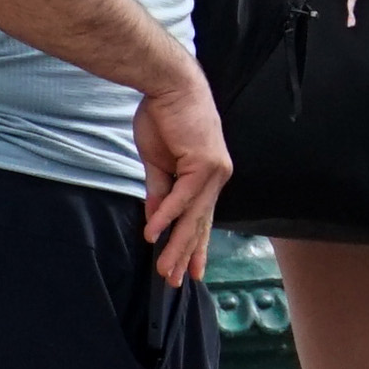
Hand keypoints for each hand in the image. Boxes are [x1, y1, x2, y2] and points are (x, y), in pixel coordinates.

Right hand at [130, 65, 230, 288]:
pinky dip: (167, 216)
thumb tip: (155, 222)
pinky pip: (182, 197)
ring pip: (193, 217)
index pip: (201, 219)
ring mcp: (213, 171)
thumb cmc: (164, 118)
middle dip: (184, 255)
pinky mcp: (203, 164)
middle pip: (199, 224)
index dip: (194, 246)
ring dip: (175, 245)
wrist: (170, 86)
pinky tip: (153, 235)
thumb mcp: (157, 162)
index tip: (189, 272)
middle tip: (174, 282)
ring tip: (163, 270)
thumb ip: (160, 192)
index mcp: (207, 177)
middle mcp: (216, 177)